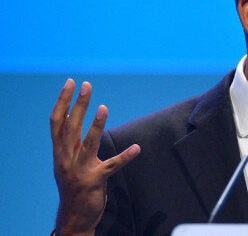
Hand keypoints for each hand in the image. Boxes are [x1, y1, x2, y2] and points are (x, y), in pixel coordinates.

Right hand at [50, 79, 139, 234]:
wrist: (73, 216)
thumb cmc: (74, 185)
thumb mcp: (66, 161)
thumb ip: (69, 141)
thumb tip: (71, 115)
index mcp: (60, 152)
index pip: (57, 121)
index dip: (63, 101)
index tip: (70, 83)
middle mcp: (66, 159)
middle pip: (71, 127)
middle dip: (78, 105)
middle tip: (86, 85)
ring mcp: (80, 170)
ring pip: (88, 144)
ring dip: (96, 125)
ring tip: (104, 108)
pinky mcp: (95, 181)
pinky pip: (112, 166)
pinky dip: (125, 156)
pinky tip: (136, 148)